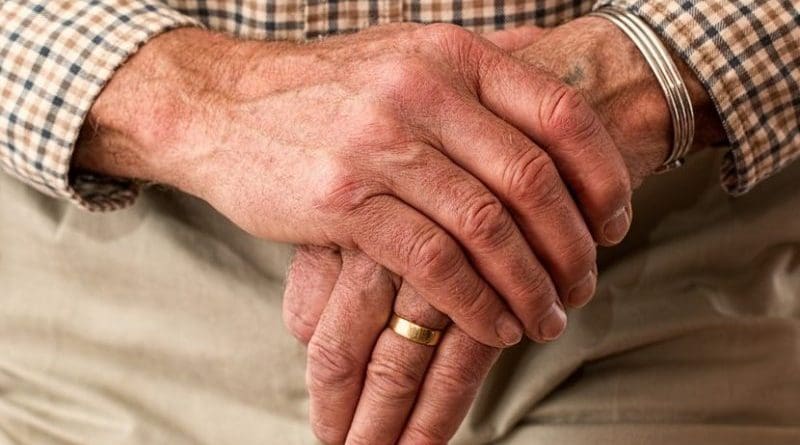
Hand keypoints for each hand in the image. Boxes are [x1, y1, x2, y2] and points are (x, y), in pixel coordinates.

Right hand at [284, 19, 726, 444]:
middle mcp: (421, 91)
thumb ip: (478, 58)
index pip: (559, 111)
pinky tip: (494, 326)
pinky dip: (475, 302)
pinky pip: (432, 261)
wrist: (223, 107)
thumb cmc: (325, 90)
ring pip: (486, 226)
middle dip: (571, 244)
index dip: (603, 173)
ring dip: (528, 284)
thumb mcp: (404, 51)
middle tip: (583, 284)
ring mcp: (380, 143)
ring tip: (545, 318)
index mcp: (450, 54)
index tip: (616, 222)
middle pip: (530, 177)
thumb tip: (551, 53)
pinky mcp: (344, 200)